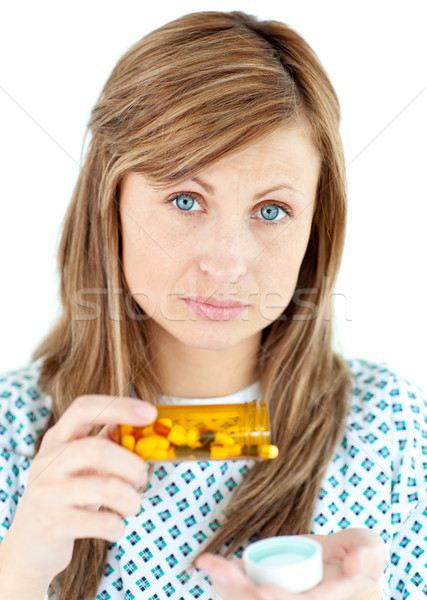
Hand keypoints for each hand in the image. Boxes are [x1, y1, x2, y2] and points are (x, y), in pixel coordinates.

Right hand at [0, 395, 156, 588]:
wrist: (30, 545)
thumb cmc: (67, 496)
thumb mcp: (80, 463)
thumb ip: (107, 441)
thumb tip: (143, 418)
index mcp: (57, 438)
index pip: (84, 408)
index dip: (120, 407)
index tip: (151, 413)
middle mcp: (47, 461)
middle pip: (97, 450)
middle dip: (131, 465)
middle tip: (143, 477)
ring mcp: (47, 492)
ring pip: (105, 488)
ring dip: (131, 499)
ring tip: (133, 505)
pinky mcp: (53, 524)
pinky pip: (101, 522)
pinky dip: (118, 526)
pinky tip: (116, 527)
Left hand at [196, 528, 385, 599]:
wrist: (345, 562)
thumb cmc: (359, 555)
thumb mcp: (370, 548)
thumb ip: (367, 555)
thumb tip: (356, 568)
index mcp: (325, 599)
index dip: (283, 599)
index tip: (261, 590)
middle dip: (239, 590)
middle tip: (215, 569)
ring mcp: (286, 597)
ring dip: (226, 585)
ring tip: (207, 564)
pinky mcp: (272, 589)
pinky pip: (245, 589)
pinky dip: (227, 580)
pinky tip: (211, 564)